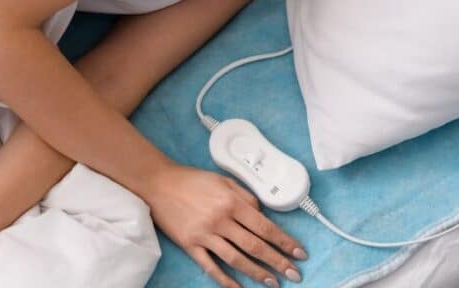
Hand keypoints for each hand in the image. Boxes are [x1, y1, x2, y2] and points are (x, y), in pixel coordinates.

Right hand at [142, 163, 306, 287]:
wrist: (159, 184)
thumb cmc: (192, 180)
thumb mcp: (224, 180)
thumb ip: (246, 197)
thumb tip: (263, 214)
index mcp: (232, 202)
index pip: (265, 226)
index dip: (284, 241)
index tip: (299, 252)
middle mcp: (220, 219)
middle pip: (255, 245)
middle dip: (277, 261)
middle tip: (294, 274)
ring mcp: (205, 234)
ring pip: (236, 258)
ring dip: (257, 272)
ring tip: (273, 283)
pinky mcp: (190, 245)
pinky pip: (210, 266)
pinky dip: (225, 279)